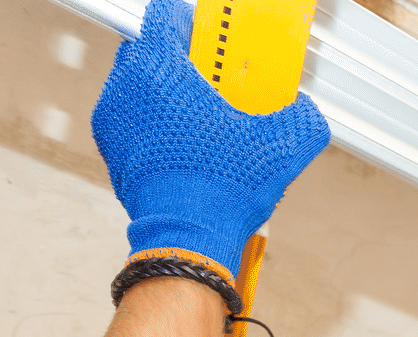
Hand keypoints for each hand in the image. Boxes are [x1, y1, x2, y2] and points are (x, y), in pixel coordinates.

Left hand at [92, 0, 330, 279]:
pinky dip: (155, 122)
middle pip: (149, 47)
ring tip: (201, 115)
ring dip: (166, 91)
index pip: (164, 14)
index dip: (191, 20)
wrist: (187, 235)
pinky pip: (132, 118)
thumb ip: (302, 117)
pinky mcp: (111, 147)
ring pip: (138, 84)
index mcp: (161, 68)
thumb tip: (306, 110)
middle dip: (179, 58)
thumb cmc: (220, 188)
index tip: (210, 34)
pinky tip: (186, 143)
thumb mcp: (281, 147)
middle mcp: (127, 85)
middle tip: (211, 78)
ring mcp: (113, 117)